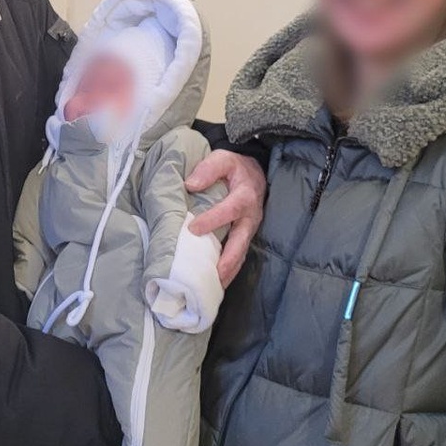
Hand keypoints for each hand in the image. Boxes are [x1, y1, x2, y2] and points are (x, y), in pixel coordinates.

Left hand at [186, 150, 265, 286]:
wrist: (255, 173)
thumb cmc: (235, 167)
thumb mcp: (224, 158)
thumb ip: (208, 169)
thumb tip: (190, 185)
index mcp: (245, 196)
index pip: (229, 210)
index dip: (212, 220)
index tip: (193, 229)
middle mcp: (251, 217)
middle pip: (241, 242)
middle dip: (228, 260)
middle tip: (213, 275)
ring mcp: (249, 229)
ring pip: (240, 254)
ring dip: (228, 271)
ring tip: (213, 287)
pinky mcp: (245, 236)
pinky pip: (238, 255)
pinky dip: (229, 269)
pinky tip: (216, 281)